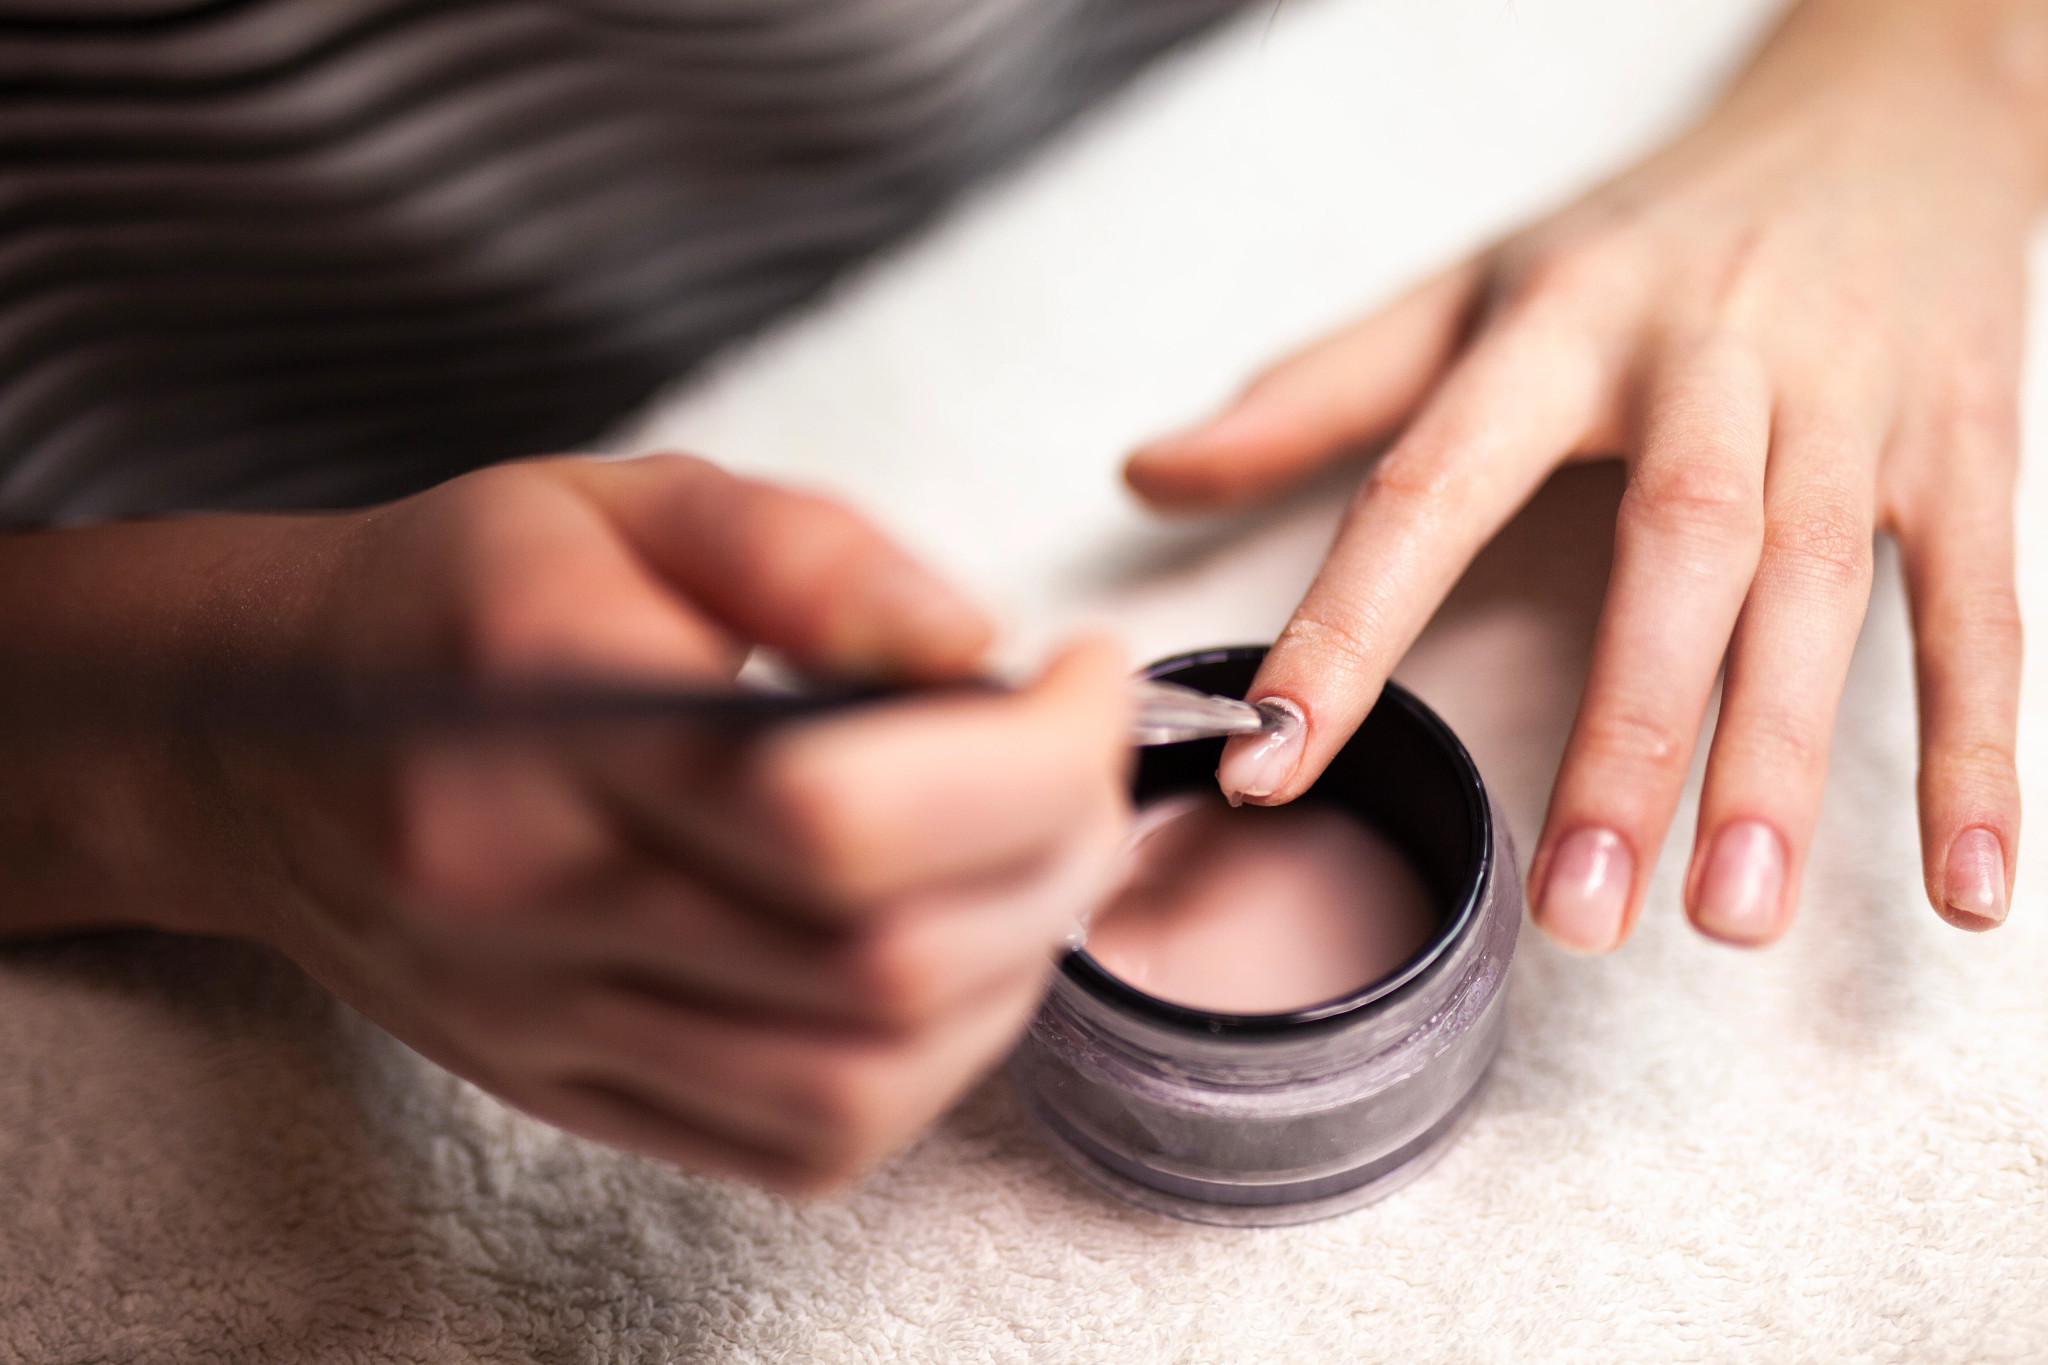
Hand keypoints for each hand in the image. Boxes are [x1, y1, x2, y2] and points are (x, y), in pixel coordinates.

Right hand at [0, 455, 1131, 1192]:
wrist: (263, 742)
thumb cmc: (463, 598)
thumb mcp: (624, 501)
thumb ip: (806, 553)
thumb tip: (979, 644)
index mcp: (542, 717)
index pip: (828, 809)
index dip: (1024, 756)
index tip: (1085, 675)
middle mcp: (531, 897)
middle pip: (875, 960)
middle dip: (1054, 856)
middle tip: (1081, 760)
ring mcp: (548, 1023)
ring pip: (855, 1079)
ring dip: (1012, 970)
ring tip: (1033, 854)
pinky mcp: (574, 1094)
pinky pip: (801, 1144)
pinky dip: (929, 1064)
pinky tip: (949, 958)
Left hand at [1125, 0, 2040, 950]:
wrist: (1889, 109)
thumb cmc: (1650, 233)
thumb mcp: (1472, 289)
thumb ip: (1312, 393)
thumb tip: (1147, 471)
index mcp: (1557, 330)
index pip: (1430, 486)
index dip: (1344, 628)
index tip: (1275, 767)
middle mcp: (1706, 364)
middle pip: (1672, 548)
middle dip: (1625, 735)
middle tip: (1576, 910)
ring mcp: (1849, 404)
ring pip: (1820, 589)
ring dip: (1778, 757)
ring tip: (1733, 915)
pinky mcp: (1965, 443)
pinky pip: (1980, 604)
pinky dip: (1983, 749)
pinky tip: (1964, 885)